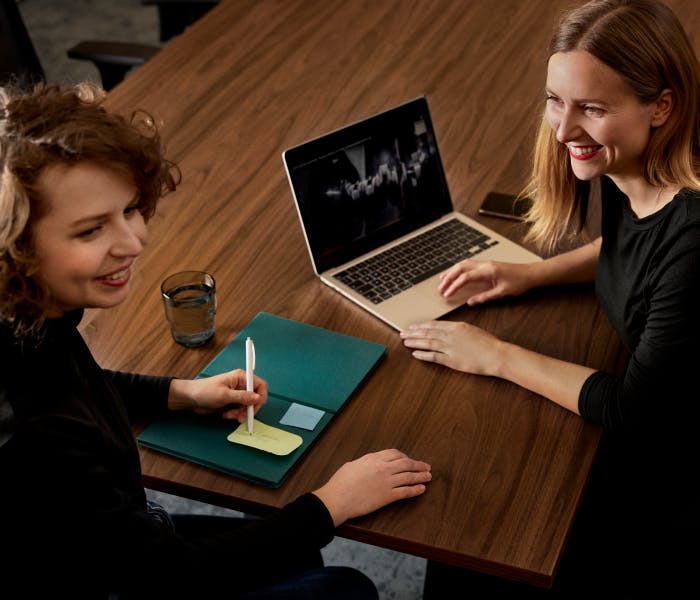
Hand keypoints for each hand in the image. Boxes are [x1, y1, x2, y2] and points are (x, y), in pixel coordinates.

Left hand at [168, 369, 267, 421]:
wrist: (190, 398)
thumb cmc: (205, 391)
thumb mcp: (224, 395)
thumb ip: (243, 397)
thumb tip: (258, 398)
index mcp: (241, 377)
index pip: (260, 385)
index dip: (261, 396)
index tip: (255, 407)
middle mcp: (241, 385)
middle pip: (255, 398)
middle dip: (249, 408)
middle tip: (241, 416)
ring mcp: (237, 394)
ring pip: (248, 406)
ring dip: (241, 413)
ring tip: (229, 415)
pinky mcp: (233, 402)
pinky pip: (241, 410)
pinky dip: (236, 415)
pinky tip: (226, 415)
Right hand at [312, 449, 431, 525]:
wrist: (337, 499)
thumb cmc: (340, 483)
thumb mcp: (352, 465)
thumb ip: (364, 463)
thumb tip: (369, 464)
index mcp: (373, 459)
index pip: (394, 453)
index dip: (405, 456)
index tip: (409, 459)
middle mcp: (382, 468)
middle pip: (406, 463)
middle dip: (418, 464)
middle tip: (426, 466)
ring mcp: (386, 482)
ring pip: (409, 476)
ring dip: (420, 476)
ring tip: (428, 476)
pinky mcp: (387, 496)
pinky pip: (406, 491)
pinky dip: (416, 489)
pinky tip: (421, 489)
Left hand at [400, 320, 502, 375]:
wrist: (496, 354)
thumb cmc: (488, 343)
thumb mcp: (472, 330)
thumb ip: (459, 330)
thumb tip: (448, 330)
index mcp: (457, 326)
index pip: (434, 325)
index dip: (421, 326)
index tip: (413, 326)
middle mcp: (451, 335)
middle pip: (428, 332)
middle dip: (414, 333)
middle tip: (403, 333)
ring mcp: (450, 348)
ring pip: (428, 343)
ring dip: (415, 342)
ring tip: (406, 342)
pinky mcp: (452, 360)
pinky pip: (434, 357)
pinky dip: (423, 355)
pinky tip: (415, 354)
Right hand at [438, 259, 534, 304]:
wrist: (531, 273)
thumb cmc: (519, 283)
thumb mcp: (502, 293)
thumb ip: (484, 297)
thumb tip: (470, 302)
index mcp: (487, 270)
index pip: (465, 277)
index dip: (454, 286)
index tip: (447, 294)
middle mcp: (484, 264)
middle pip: (460, 268)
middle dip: (448, 278)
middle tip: (440, 288)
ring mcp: (485, 263)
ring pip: (463, 264)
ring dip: (452, 272)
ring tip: (442, 280)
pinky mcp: (487, 265)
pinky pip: (469, 265)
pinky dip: (459, 269)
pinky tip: (455, 274)